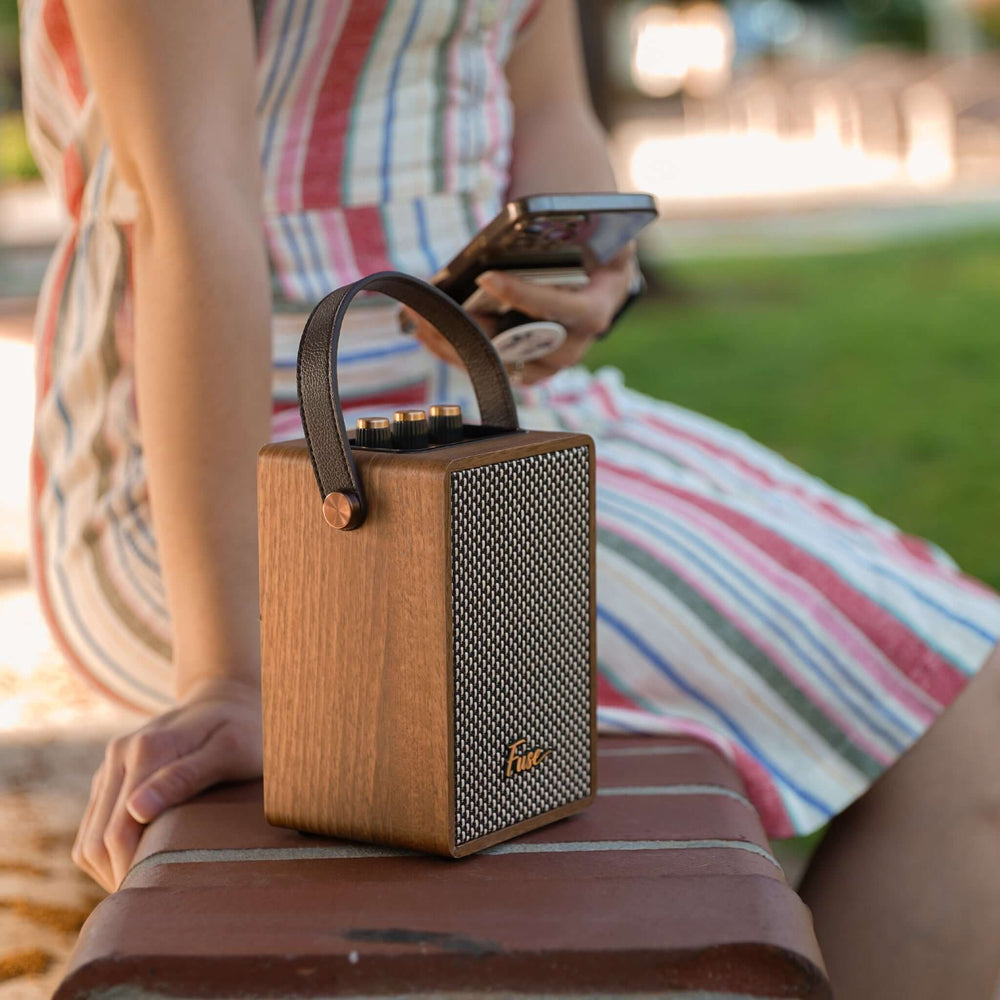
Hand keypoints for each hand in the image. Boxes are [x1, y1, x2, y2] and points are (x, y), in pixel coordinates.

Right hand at [72, 677, 261, 890]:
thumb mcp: (230, 749)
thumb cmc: (243, 729)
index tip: (156, 898)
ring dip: (108, 869)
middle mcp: (118, 755)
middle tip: (154, 903)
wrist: (229, 699)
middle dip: (119, 876)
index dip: (131, 870)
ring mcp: (111, 766)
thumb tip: (137, 810)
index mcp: (145, 750)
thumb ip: (186, 776)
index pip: (118, 830)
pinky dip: (107, 854)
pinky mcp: (111, 776)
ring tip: (147, 888)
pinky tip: (138, 865)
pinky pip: (93, 827)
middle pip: (96, 840)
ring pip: (87, 838)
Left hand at [404, 245, 637, 385]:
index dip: (525, 297)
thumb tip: (534, 219)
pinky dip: (454, 351)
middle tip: (436, 312)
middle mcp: (573, 344)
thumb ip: (575, 225)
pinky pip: (486, 367)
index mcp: (596, 308)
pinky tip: (426, 331)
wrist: (590, 276)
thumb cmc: (588, 248)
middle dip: (475, 331)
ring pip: (497, 364)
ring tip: (420, 322)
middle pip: (521, 347)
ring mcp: (546, 362)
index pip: (564, 310)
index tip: (486, 278)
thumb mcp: (592, 230)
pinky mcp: (523, 367)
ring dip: (455, 345)